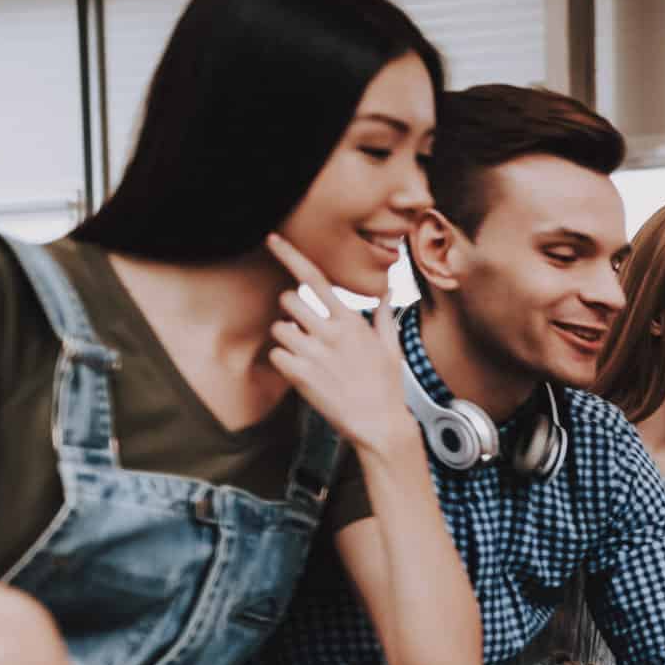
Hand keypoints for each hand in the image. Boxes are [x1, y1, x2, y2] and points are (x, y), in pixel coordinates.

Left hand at [264, 234, 417, 463]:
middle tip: (304, 328)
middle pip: (288, 299)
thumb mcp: (391, 349)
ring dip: (288, 339)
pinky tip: (302, 372)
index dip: (290, 254)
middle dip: (291, 310)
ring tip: (308, 356)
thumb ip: (383, 317)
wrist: (380, 425)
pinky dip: (284, 362)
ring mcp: (314, 353)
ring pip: (279, 328)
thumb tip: (387, 293)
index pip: (315, 277)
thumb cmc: (386, 388)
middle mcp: (331, 333)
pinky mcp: (301, 375)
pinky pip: (276, 355)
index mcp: (351, 321)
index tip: (272, 239)